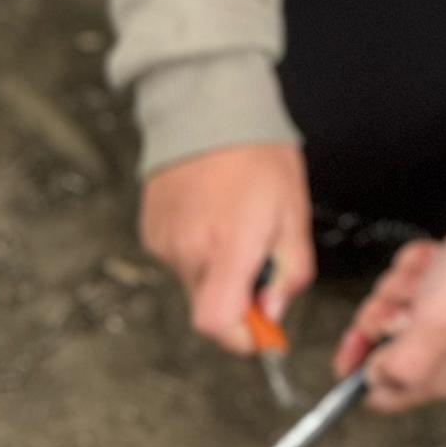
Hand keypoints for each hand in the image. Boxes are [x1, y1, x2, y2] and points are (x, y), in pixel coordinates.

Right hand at [141, 144, 314, 353]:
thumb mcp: (294, 213)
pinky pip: (177, 259)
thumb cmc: (257, 155)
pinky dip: (196, 252)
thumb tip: (274, 310)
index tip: (262, 331)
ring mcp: (165, 240)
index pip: (218, 323)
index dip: (241, 337)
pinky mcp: (151, 230)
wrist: (208, 108)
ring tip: (232, 226)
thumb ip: (290, 271)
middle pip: (208, 308)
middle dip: (236, 301)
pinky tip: (210, 217)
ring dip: (216, 272)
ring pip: (193, 283)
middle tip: (257, 265)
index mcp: (228, 247)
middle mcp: (189, 249)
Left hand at [333, 206, 445, 412]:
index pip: (383, 393)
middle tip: (405, 304)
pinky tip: (436, 262)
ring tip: (430, 277)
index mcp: (436, 375)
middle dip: (383, 313)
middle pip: (378, 340)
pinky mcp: (438, 287)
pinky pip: (406, 276)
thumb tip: (371, 380)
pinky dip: (416, 264)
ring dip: (403, 283)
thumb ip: (397, 365)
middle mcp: (435, 350)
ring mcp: (436, 317)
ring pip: (389, 302)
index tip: (350, 351)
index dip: (359, 372)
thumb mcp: (432, 331)